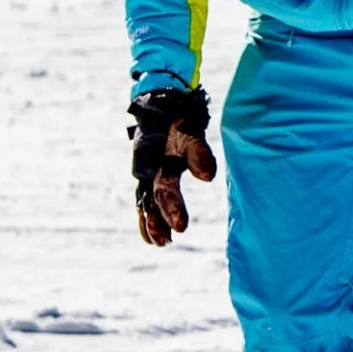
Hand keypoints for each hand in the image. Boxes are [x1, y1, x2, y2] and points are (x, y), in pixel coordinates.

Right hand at [130, 85, 215, 246]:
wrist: (162, 107)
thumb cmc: (180, 122)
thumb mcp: (191, 134)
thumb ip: (199, 154)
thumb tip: (208, 177)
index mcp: (157, 164)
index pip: (165, 192)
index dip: (172, 209)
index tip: (181, 228)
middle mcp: (147, 172)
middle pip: (151, 203)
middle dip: (158, 223)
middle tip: (166, 243)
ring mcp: (145, 174)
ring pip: (145, 204)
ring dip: (151, 223)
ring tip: (160, 243)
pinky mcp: (148, 175)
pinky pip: (144, 199)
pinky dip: (146, 215)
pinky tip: (153, 232)